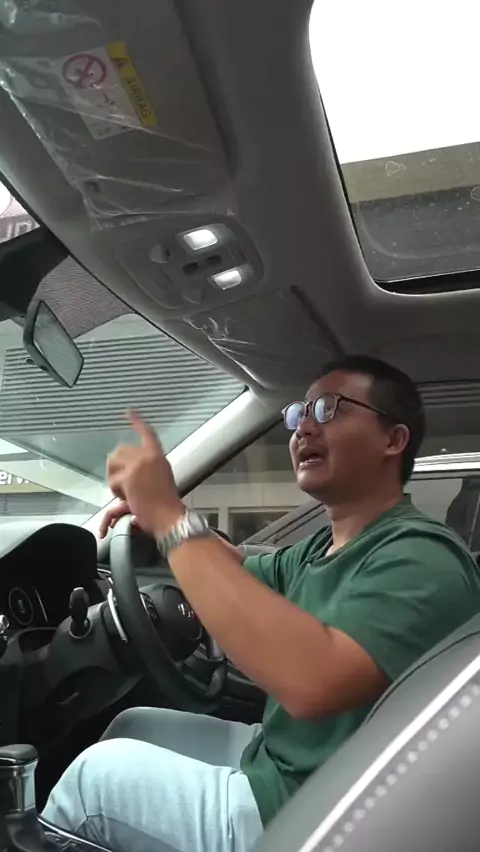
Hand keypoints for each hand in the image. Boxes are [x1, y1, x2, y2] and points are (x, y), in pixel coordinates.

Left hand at [107, 412, 184, 538]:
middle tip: (122, 482)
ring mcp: (138, 465)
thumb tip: (127, 472)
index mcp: (158, 456)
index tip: (129, 412)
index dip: (137, 421)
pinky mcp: (129, 476)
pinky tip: (128, 499)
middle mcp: (148, 456)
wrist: (168, 516)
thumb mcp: (162, 479)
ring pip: (113, 464)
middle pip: (120, 450)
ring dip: (115, 478)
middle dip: (116, 466)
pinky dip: (117, 492)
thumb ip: (147, 470)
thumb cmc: (167, 504)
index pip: (146, 433)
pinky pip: (113, 481)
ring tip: (126, 492)